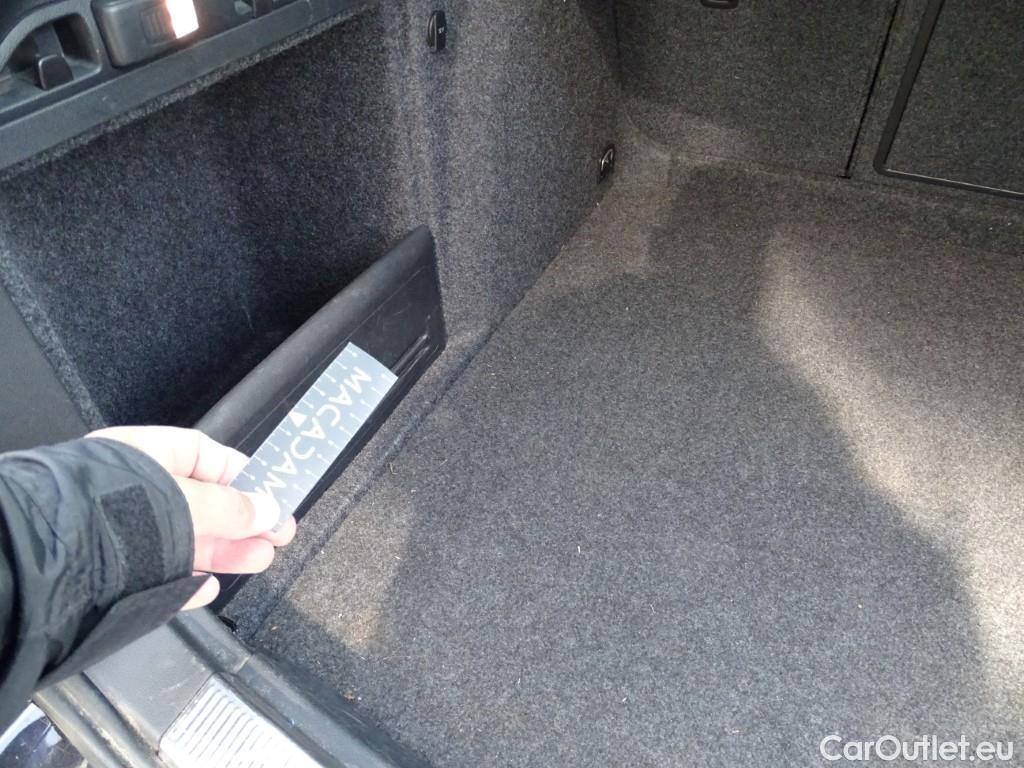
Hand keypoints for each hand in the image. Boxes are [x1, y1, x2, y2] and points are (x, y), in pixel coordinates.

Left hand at [87, 426, 295, 608]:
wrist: (54, 564)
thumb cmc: (117, 514)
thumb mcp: (190, 503)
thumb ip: (232, 508)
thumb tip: (270, 509)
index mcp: (144, 455)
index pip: (204, 457)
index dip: (242, 476)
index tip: (272, 496)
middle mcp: (133, 490)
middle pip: (201, 503)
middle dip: (242, 521)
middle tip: (277, 537)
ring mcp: (123, 532)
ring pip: (184, 539)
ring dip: (226, 551)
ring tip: (259, 560)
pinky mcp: (114, 572)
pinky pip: (159, 574)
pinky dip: (187, 581)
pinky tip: (209, 587)